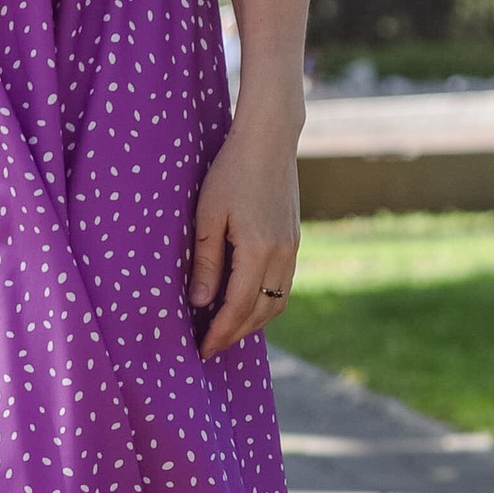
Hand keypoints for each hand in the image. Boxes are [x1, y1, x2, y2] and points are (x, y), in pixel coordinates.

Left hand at [189, 106, 300, 359]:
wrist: (269, 141)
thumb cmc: (230, 172)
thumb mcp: (208, 215)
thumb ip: (206, 261)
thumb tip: (200, 303)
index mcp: (259, 250)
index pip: (237, 308)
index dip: (219, 333)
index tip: (201, 351)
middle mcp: (282, 255)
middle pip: (261, 313)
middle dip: (235, 335)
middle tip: (209, 348)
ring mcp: (292, 249)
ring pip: (276, 304)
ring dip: (252, 323)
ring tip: (225, 331)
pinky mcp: (294, 242)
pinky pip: (282, 287)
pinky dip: (264, 304)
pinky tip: (244, 304)